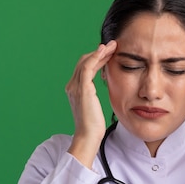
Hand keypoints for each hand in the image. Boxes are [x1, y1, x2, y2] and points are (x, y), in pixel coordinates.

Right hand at [66, 40, 116, 167]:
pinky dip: (97, 57)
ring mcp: (76, 87)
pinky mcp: (83, 88)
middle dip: (98, 53)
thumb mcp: (95, 108)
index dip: (96, 59)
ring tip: (113, 46)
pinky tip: (106, 52)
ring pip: (86, 61)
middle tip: (113, 46)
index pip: (84, 69)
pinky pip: (88, 67)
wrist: (88, 137)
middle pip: (84, 62)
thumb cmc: (94, 127)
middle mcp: (72, 86)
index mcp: (74, 90)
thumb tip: (106, 91)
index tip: (108, 54)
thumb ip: (95, 98)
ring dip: (100, 52)